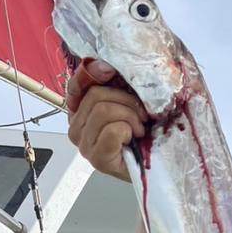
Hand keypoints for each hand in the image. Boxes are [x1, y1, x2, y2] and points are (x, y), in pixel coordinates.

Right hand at [65, 58, 146, 181]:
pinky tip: (133, 139)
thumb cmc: (142, 136)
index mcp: (80, 110)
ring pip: (103, 110)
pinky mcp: (97, 158)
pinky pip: (112, 130)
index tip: (111, 71)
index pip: (75, 83)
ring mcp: (84, 144)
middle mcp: (76, 126)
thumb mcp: (128, 102)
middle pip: (95, 95)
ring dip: (130, 117)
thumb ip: (113, 83)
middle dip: (126, 101)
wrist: (156, 167)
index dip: (91, 72)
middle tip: (140, 116)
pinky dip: (128, 130)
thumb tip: (102, 65)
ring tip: (138, 129)